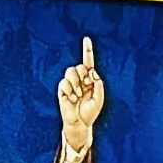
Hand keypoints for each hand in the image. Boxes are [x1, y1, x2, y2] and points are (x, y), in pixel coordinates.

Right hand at [57, 35, 104, 151]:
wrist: (80, 123)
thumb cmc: (90, 112)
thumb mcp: (99, 98)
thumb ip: (98, 83)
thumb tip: (91, 72)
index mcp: (90, 79)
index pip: (88, 62)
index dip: (87, 50)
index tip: (86, 39)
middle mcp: (80, 79)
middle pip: (79, 66)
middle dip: (83, 74)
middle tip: (86, 85)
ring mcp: (70, 85)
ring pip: (70, 71)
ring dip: (76, 82)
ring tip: (78, 95)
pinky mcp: (62, 91)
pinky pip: (63, 83)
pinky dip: (68, 90)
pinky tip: (72, 98)